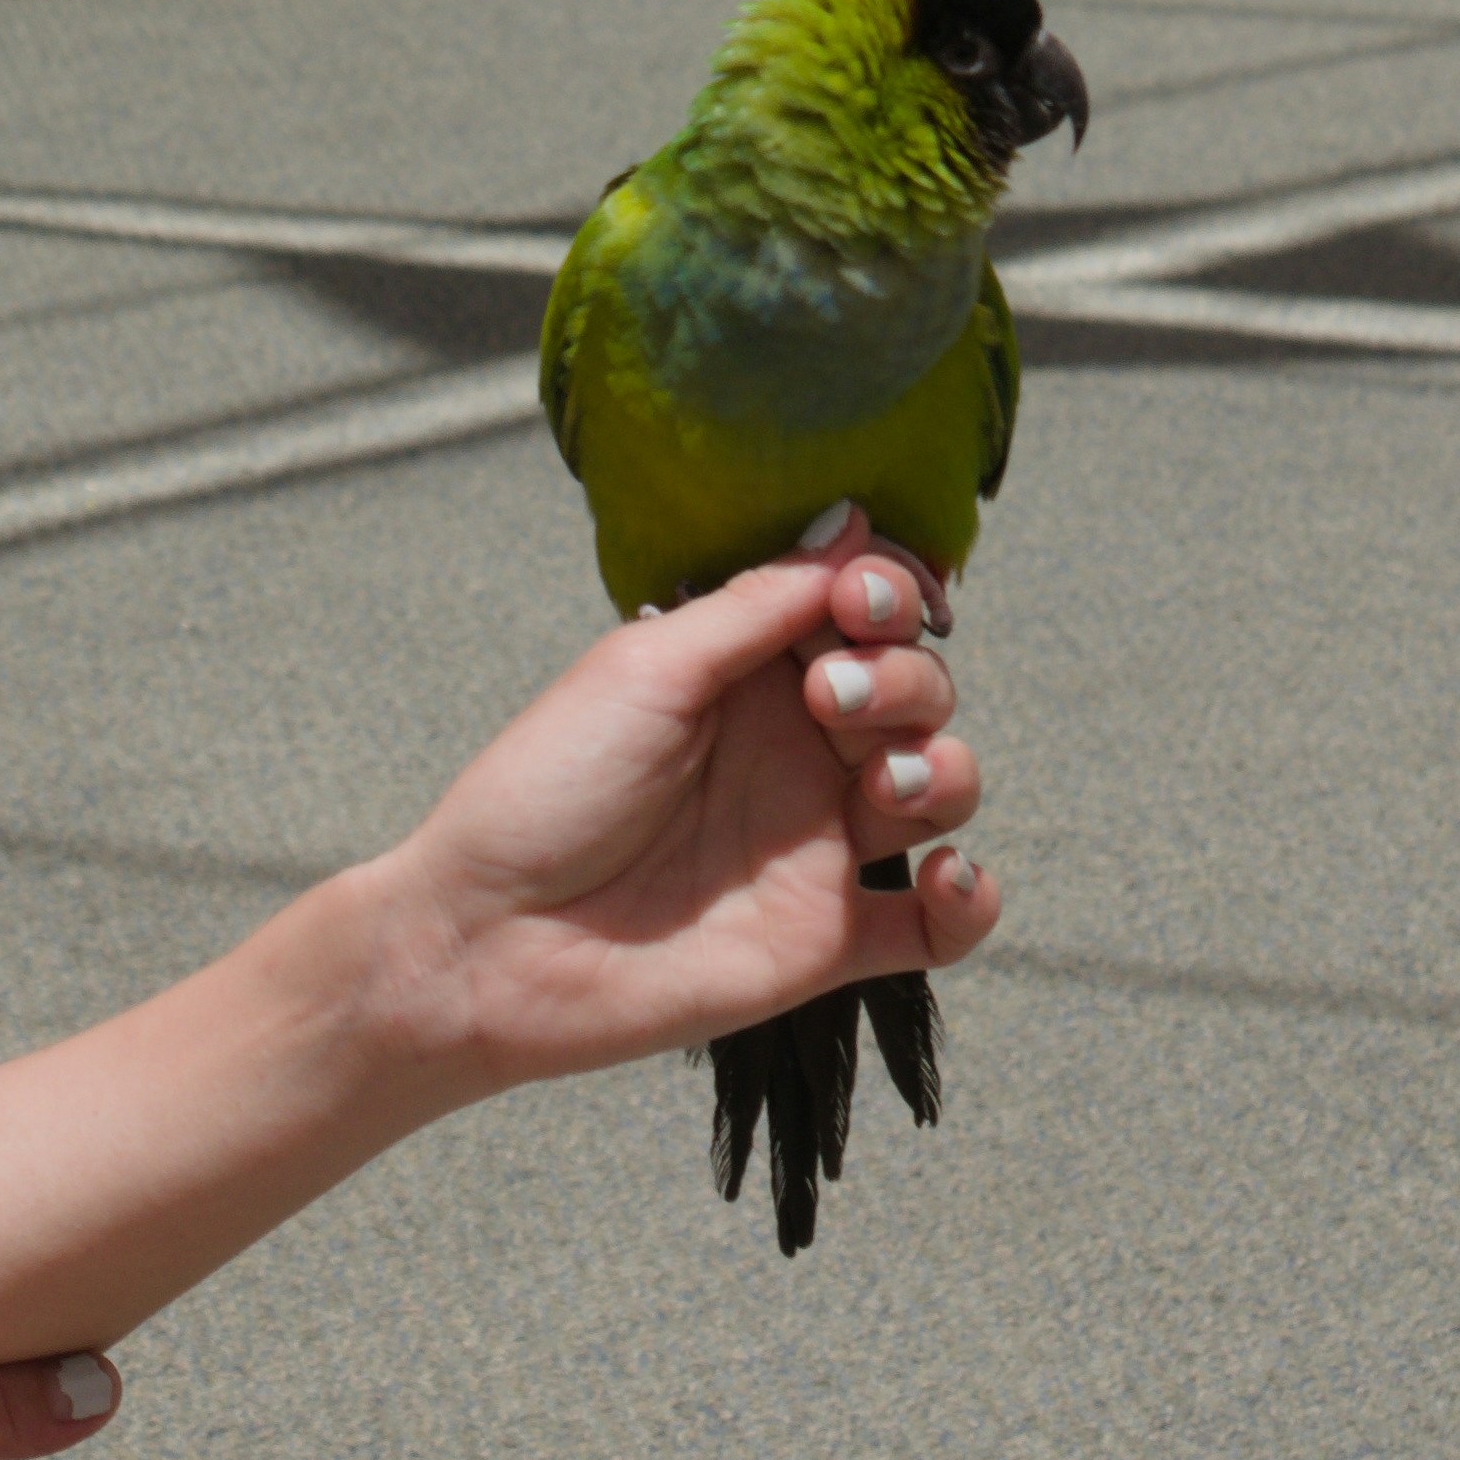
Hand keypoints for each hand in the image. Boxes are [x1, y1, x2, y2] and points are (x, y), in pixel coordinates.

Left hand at [375, 505, 1002, 1097]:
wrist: (488, 938)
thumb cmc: (544, 791)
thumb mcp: (646, 671)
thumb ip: (759, 604)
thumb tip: (851, 520)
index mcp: (748, 676)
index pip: (865, 616)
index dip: (887, 597)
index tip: (860, 600)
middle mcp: (794, 752)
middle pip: (918, 690)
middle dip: (904, 679)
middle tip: (828, 699)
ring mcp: (816, 846)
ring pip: (943, 788)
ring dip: (944, 770)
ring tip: (885, 785)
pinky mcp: (827, 940)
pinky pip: (940, 924)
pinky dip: (971, 898)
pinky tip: (945, 876)